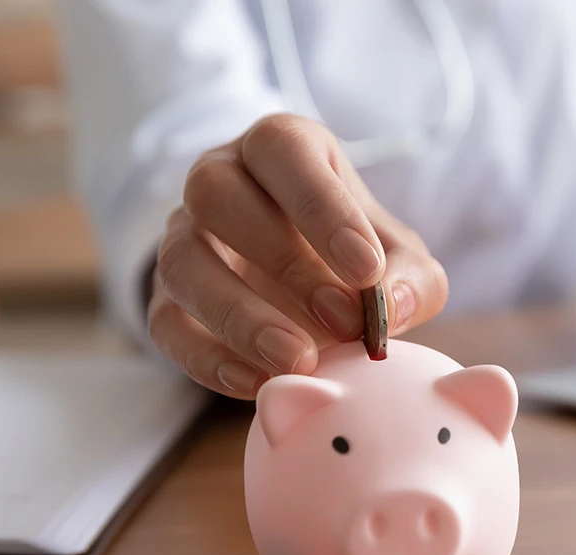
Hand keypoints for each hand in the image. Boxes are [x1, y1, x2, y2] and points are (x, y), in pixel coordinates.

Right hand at [147, 114, 447, 397]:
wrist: (305, 288)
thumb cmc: (354, 257)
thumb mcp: (398, 258)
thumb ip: (409, 278)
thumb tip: (391, 306)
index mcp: (280, 150)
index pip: (283, 150)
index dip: (323, 208)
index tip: (367, 270)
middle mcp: (219, 182)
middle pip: (217, 194)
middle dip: (284, 262)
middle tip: (342, 321)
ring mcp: (183, 239)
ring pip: (181, 260)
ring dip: (239, 316)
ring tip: (298, 360)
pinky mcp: (166, 300)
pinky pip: (165, 324)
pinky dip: (207, 358)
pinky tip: (256, 383)